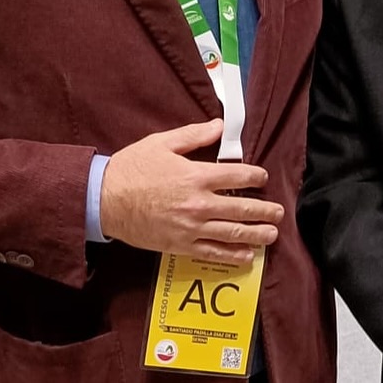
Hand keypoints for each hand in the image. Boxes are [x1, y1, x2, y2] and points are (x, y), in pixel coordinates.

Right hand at [99, 119, 283, 261]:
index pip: (238, 175)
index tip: (263, 178)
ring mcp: (191, 227)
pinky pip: (213, 253)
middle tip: (279, 212)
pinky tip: (247, 256)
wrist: (104, 200)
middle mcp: (199, 203)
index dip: (256, 176)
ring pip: (233, 233)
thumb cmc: (132, 168)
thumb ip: (194, 135)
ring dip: (257, 234)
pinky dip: (233, 255)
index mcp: (197, 176)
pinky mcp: (181, 245)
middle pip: (243, 208)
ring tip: (272, 234)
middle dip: (265, 210)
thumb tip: (220, 126)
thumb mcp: (162, 143)